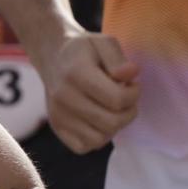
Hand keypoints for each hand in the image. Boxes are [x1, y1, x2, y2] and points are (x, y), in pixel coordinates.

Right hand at [37, 30, 138, 153]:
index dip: (133, 94)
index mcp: (76, 73)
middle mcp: (63, 97)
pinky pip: (84, 146)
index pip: (117, 99)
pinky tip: (98, 120)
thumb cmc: (84, 50)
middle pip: (111, 123)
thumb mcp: (103, 42)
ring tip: (112, 109)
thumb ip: (118, 57)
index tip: (130, 84)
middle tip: (125, 99)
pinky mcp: (57, 128)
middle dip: (128, 112)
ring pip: (99, 139)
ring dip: (114, 127)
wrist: (53, 58)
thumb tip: (131, 74)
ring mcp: (58, 115)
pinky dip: (96, 137)